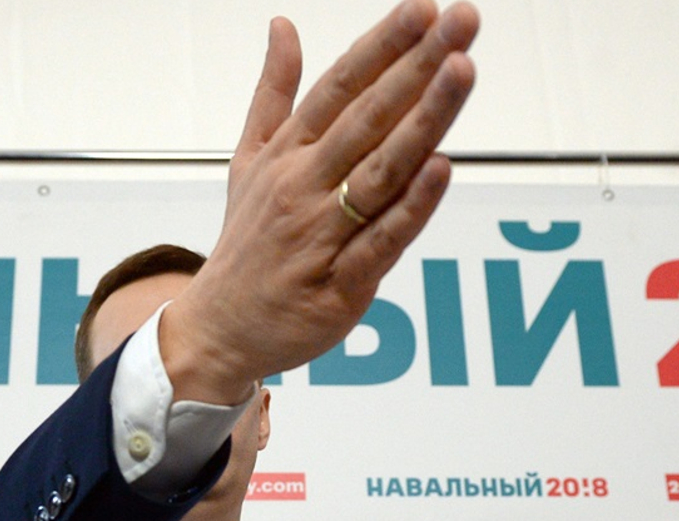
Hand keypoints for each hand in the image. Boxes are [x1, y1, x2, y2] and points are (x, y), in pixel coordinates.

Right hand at [163, 0, 478, 403]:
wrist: (216, 330)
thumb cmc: (245, 246)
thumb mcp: (248, 160)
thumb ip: (274, 93)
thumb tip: (283, 26)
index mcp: (287, 152)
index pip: (341, 85)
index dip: (383, 44)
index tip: (423, 8)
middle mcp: (303, 185)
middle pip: (368, 116)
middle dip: (418, 65)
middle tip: (461, 19)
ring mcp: (321, 235)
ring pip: (381, 170)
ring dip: (424, 119)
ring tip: (462, 72)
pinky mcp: (340, 285)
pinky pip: (382, 240)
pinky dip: (412, 206)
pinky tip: (442, 168)